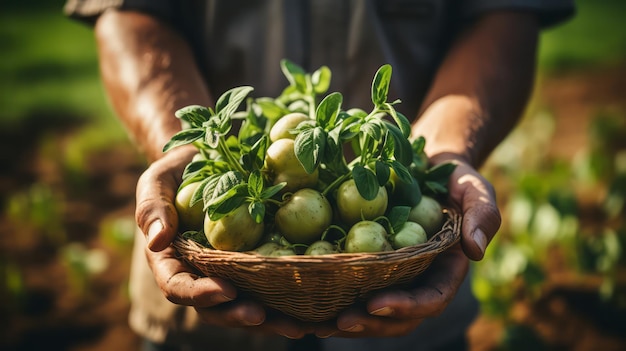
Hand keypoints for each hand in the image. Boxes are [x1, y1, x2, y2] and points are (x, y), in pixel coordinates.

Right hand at [134, 146, 312, 337]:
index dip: (200, 294)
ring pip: (247, 303)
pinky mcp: (257, 262)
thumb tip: (157, 241)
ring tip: (298, 326)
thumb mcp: (157, 182)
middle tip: (263, 316)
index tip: (226, 290)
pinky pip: (271, 284)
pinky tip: (315, 304)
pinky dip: (291, 297)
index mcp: (172, 262)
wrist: (208, 162)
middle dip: (239, 315)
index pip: (179, 287)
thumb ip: (152, 209)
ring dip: (271, 319)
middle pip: (216, 307)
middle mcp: (201, 274)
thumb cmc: (177, 172)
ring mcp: (230, 272)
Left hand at [314, 153, 500, 337]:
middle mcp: (416, 279)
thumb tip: (475, 251)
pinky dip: (327, 295)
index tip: (375, 303)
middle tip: (339, 322)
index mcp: (444, 271)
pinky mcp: (365, 260)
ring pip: (369, 309)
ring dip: (344, 319)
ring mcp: (390, 274)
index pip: (429, 300)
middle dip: (369, 323)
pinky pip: (348, 284)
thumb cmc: (454, 177)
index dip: (405, 307)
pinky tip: (301, 298)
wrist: (426, 163)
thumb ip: (482, 215)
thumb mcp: (475, 189)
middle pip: (396, 317)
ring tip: (314, 323)